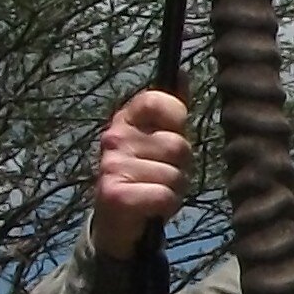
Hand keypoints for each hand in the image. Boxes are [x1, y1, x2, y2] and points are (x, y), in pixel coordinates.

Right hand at [90, 88, 190, 256]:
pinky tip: (152, 207)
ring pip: (175, 175)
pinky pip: (164, 195)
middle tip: (164, 175)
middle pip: (179, 145)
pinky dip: (166, 205)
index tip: (173, 132)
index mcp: (127, 119)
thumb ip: (172, 110)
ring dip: (174, 189)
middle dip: (182, 167)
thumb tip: (182, 73)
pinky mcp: (114, 194)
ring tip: (156, 191)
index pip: (158, 100)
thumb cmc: (145, 174)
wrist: (116, 220)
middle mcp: (115, 137)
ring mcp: (112, 165)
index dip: (177, 117)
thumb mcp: (157, 139)